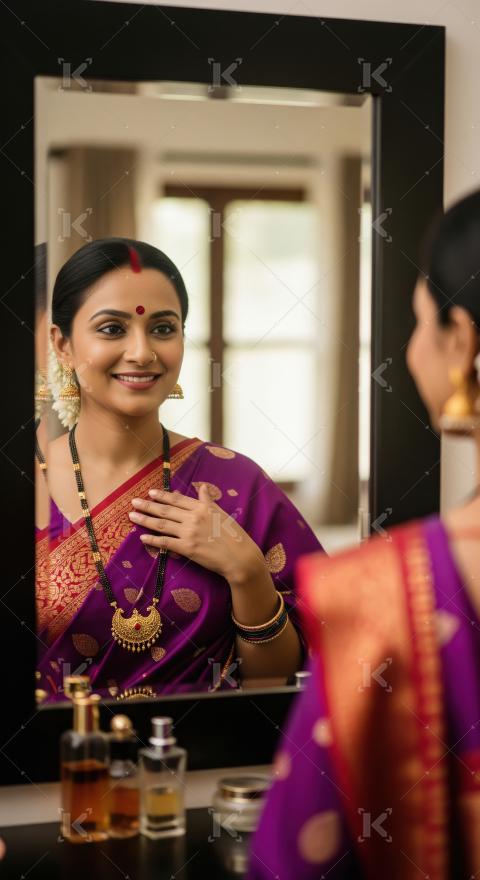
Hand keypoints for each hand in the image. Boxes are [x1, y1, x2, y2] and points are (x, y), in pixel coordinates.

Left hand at [129, 484, 263, 584]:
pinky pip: (165, 542)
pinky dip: (153, 540)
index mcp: (202, 507)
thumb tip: (202, 487)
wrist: (239, 556)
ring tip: (132, 516)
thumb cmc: (233, 535)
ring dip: (145, 519)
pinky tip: (142, 537)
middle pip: (166, 510)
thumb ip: (208, 500)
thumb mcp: (222, 513)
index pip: (178, 499)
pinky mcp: (187, 548)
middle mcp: (193, 517)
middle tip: (134, 501)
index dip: (163, 495)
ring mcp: (189, 533)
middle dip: (148, 505)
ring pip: (162, 524)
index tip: (150, 492)